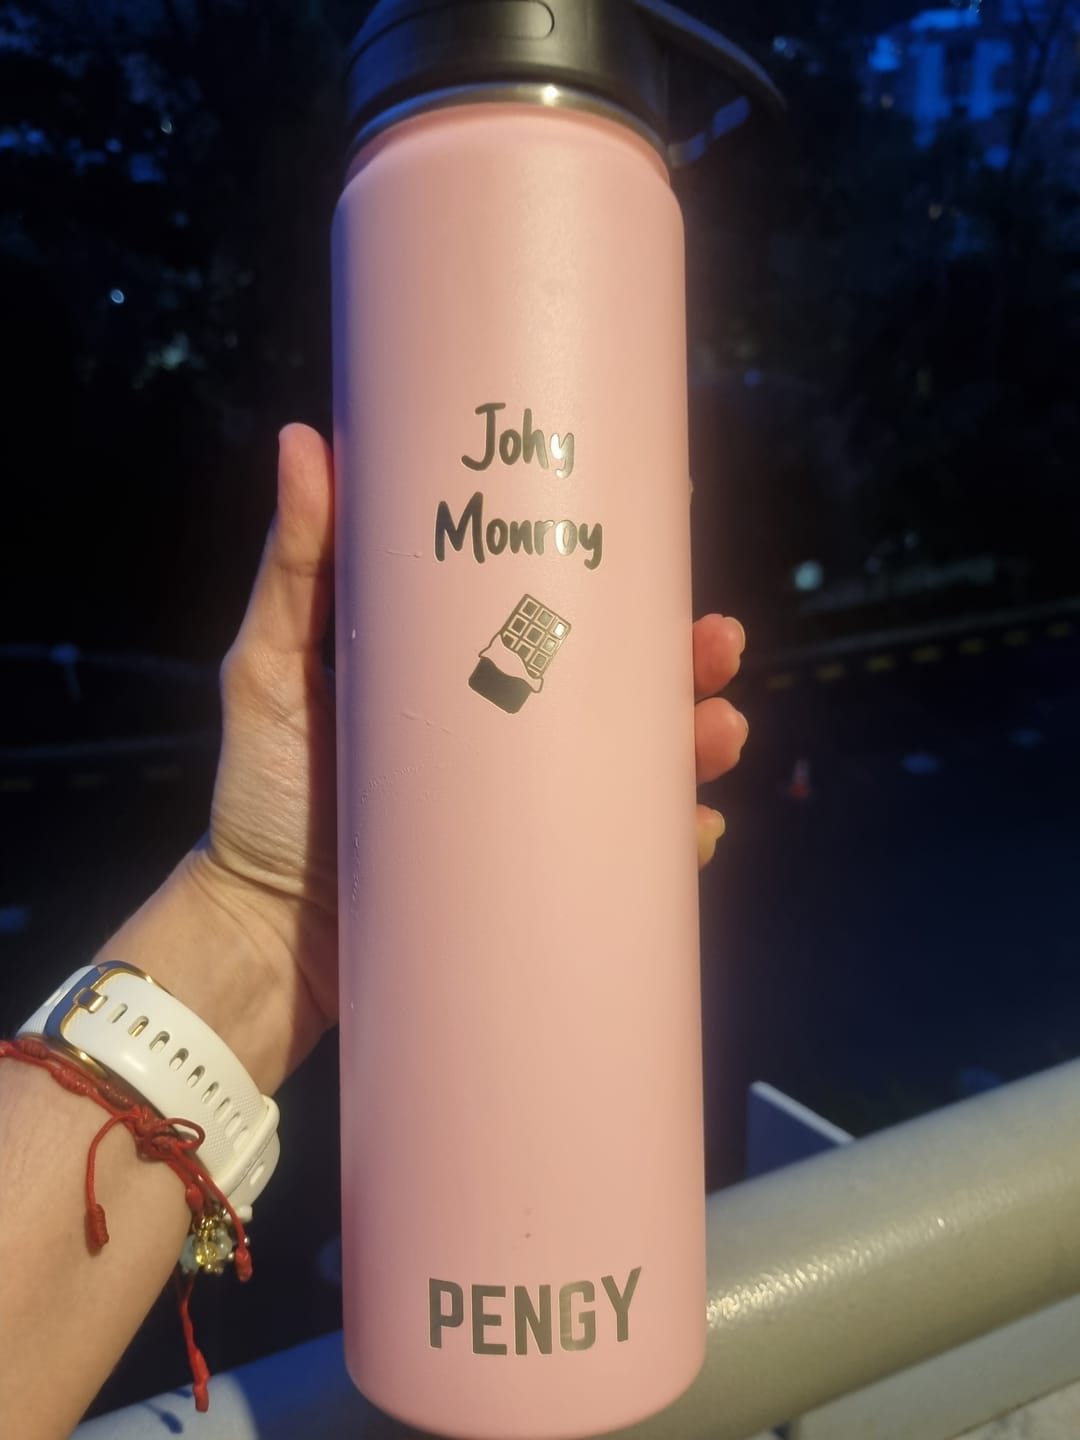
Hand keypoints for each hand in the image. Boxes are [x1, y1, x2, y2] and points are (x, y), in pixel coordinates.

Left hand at [142, 425, 748, 1088]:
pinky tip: (699, 832)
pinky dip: (670, 842)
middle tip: (717, 642)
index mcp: (461, 667)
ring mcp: (527, 805)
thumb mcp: (273, 670)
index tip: (668, 516)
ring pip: (636, 763)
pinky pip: (622, 855)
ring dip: (695, 741)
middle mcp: (507, 729)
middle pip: (615, 681)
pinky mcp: (535, 875)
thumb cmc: (265, 795)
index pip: (551, 602)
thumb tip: (304, 439)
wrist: (265, 935)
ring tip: (721, 731)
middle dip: (682, 658)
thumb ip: (294, 570)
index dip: (616, 566)